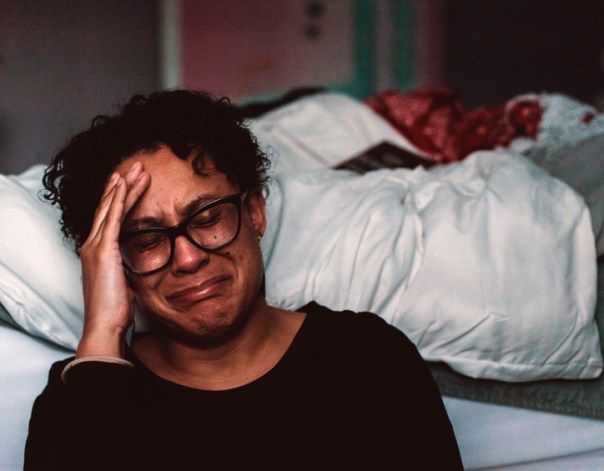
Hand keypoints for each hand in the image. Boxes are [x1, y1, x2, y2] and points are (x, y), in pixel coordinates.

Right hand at [76, 162, 149, 358]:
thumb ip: (127, 266)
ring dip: (124, 186)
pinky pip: (112, 218)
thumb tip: (140, 259)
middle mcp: (92, 245)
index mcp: (98, 252)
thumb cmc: (115, 309)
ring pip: (111, 207)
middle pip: (108, 207)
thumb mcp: (124, 281)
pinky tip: (125, 184)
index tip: (130, 182)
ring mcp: (95, 246)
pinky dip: (119, 199)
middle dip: (122, 185)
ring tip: (137, 168)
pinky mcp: (103, 250)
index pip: (108, 218)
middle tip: (136, 166)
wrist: (105, 326)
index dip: (118, 198)